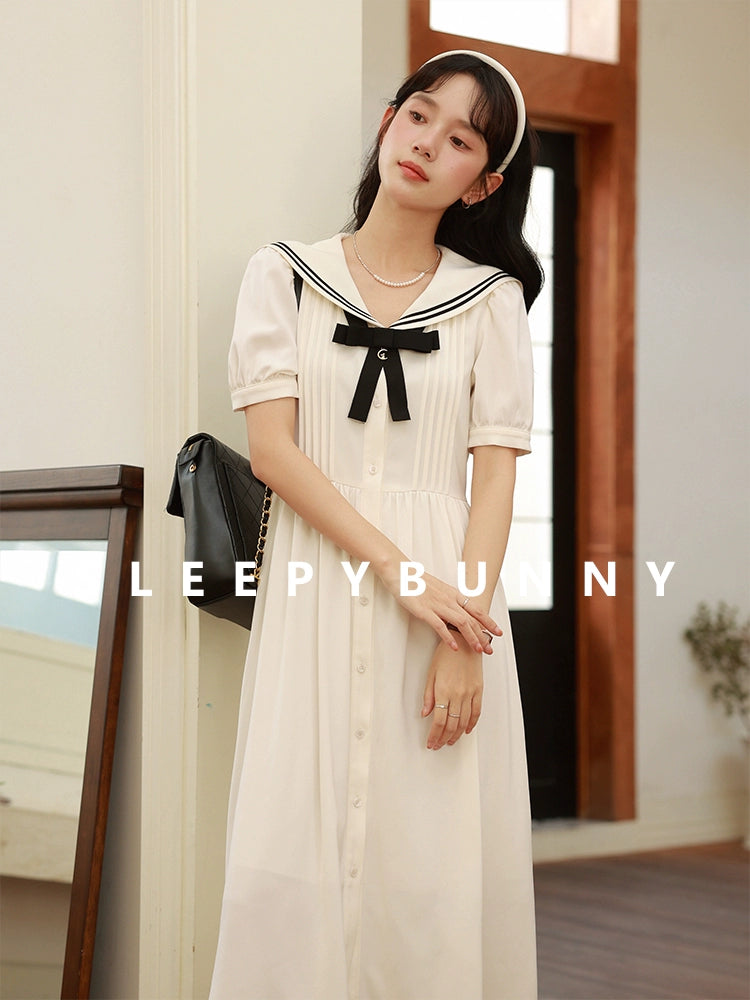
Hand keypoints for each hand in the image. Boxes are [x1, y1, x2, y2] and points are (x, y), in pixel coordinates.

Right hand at [379, 566, 501, 652]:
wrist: (400, 571)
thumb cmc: (416, 580)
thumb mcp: (438, 589)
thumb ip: (448, 599)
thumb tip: (456, 610)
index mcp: (453, 594)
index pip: (476, 609)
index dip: (489, 621)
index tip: (498, 632)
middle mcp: (449, 599)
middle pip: (472, 619)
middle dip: (483, 635)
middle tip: (490, 649)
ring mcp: (437, 605)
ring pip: (461, 623)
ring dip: (471, 638)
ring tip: (478, 650)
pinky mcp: (424, 610)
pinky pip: (439, 626)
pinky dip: (448, 637)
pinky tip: (454, 647)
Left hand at [421, 639, 483, 749]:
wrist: (464, 641)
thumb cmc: (446, 654)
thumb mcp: (431, 673)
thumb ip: (428, 695)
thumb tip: (425, 712)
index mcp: (443, 690)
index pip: (438, 721)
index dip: (434, 735)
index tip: (431, 742)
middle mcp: (457, 694)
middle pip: (451, 725)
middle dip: (443, 738)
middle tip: (438, 745)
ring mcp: (470, 693)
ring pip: (464, 722)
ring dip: (456, 735)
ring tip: (450, 741)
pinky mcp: (479, 690)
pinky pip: (476, 712)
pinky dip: (471, 724)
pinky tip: (466, 730)